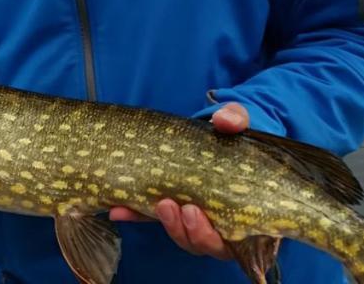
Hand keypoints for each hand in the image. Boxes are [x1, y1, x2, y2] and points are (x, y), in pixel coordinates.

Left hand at [107, 102, 248, 258]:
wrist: (213, 132)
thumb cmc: (233, 134)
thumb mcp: (237, 122)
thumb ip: (235, 119)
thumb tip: (224, 120)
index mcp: (245, 213)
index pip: (233, 241)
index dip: (212, 234)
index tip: (194, 210)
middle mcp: (221, 224)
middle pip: (205, 243)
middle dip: (188, 231)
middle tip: (175, 207)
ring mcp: (193, 219)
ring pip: (182, 235)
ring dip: (166, 224)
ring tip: (158, 203)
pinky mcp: (170, 209)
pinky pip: (153, 219)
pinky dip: (136, 215)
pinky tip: (118, 210)